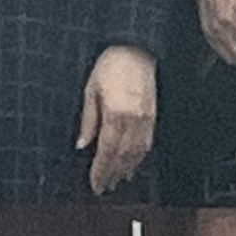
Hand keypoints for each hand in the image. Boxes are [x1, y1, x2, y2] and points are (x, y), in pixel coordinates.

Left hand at [80, 46, 159, 192]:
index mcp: (116, 113)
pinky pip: (147, 143)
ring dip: (126, 169)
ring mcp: (146, 118)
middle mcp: (133, 119)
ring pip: (137, 152)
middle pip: (123, 156)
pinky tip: (132, 165)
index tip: (95, 184)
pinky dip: (139, 157)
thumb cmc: (110, 65)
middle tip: (104, 188)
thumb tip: (82, 145)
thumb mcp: (91, 89)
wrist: (136, 48)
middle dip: (113, 174)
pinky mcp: (153, 114)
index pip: (108, 151)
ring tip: (117, 181)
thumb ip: (88, 119)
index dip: (101, 170)